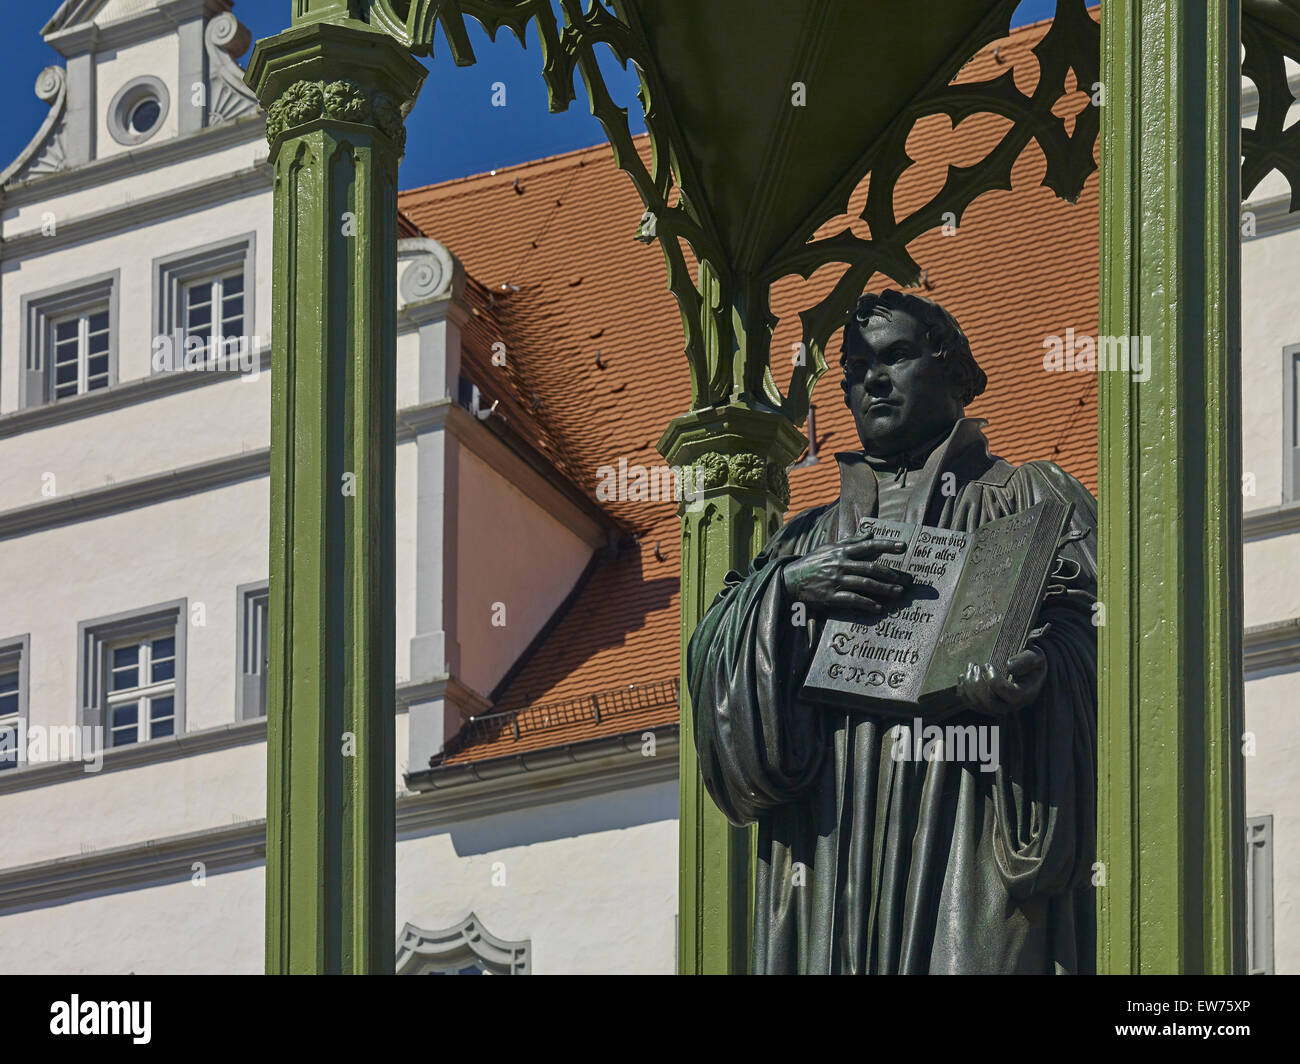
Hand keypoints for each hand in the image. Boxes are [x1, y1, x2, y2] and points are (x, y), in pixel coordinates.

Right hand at [780, 534, 912, 615]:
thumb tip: (870, 534)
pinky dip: (867, 604)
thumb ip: (851, 542)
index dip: (886, 545)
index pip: (868, 546)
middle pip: (870, 568)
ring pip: (865, 584)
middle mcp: (840, 564)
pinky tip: (878, 608)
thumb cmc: (813, 562)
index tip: (903, 546)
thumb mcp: (830, 548)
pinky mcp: (830, 596)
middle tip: (906, 580)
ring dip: (884, 589)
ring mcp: (835, 580)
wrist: (790, 580)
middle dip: (890, 574)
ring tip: (898, 594)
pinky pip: (852, 600)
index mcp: (841, 551)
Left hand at [955, 646, 1046, 716]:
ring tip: (970, 666)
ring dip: (969, 686)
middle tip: (975, 665)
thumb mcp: (1036, 656)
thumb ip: (1026, 660)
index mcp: (1026, 694)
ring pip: (979, 705)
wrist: (1029, 670)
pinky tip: (961, 676)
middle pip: (991, 704)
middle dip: (978, 684)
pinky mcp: (988, 705)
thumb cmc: (1033, 661)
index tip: (988, 664)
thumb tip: (1009, 666)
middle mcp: (1012, 705)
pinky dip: (963, 692)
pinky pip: (972, 705)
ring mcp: (999, 707)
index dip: (994, 680)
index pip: (1009, 694)